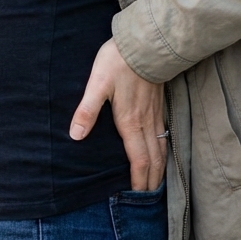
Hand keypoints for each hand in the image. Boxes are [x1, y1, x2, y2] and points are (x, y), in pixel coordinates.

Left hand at [70, 39, 167, 190]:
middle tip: (149, 196)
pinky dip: (164, 150)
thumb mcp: (96, 84)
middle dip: (152, 179)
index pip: (138, 159)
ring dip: (160, 167)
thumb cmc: (118, 62)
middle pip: (154, 158)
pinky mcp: (159, 105)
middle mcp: (146, 122)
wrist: (145, 44)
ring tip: (157, 181)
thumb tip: (76, 135)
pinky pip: (165, 134)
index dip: (139, 179)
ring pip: (161, 147)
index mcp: (130, 122)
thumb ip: (87, 110)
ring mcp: (155, 114)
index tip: (138, 194)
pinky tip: (161, 151)